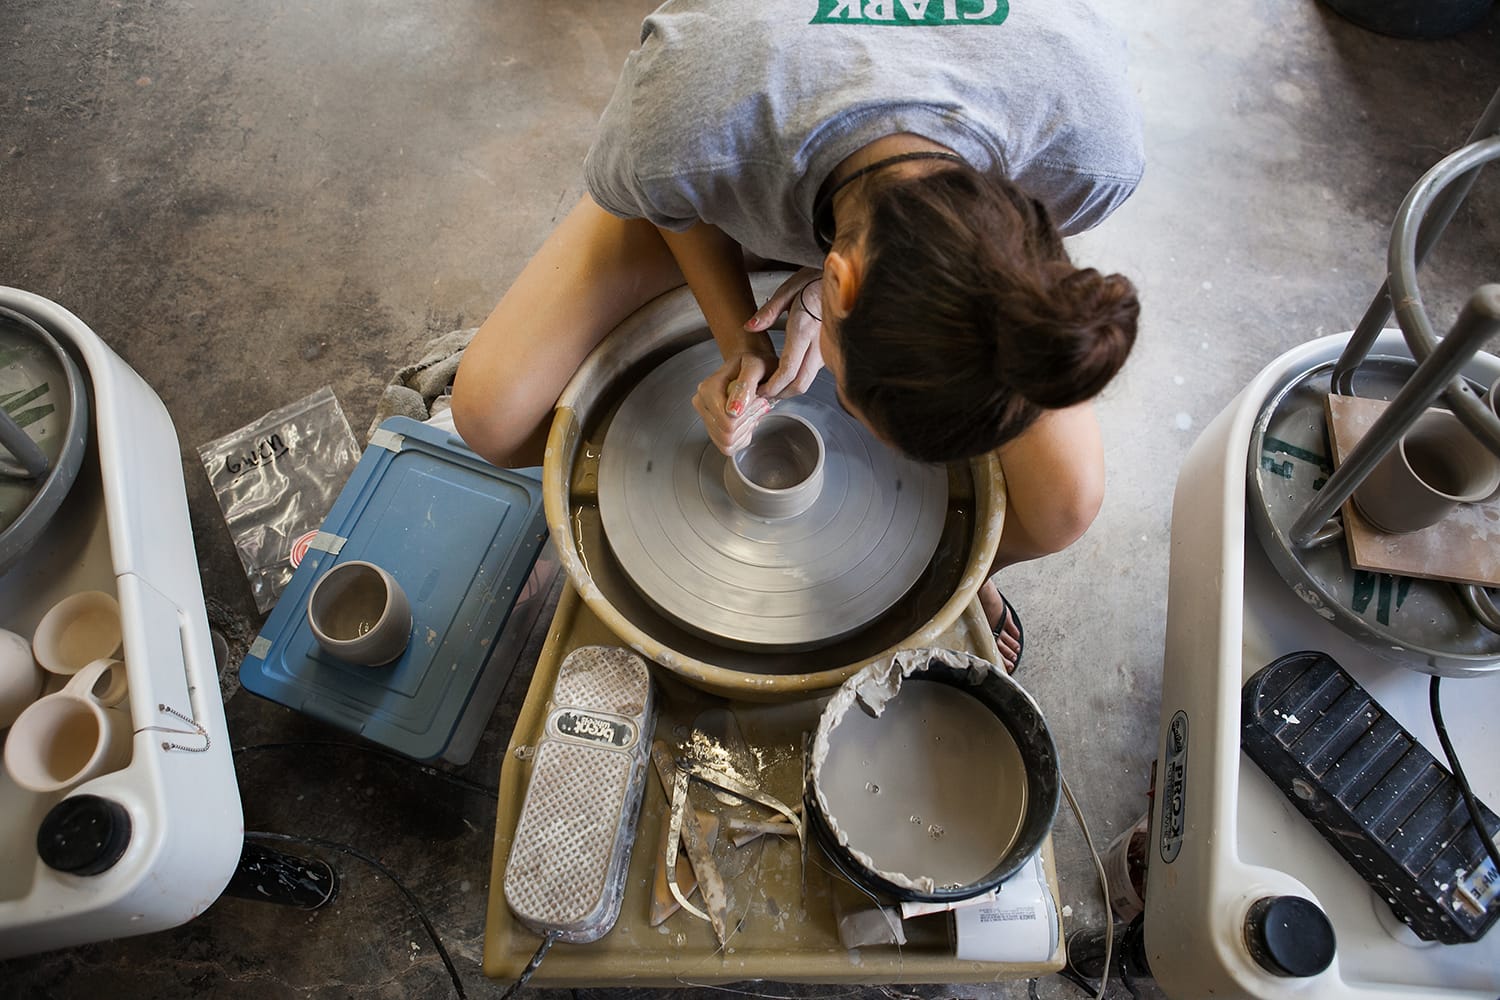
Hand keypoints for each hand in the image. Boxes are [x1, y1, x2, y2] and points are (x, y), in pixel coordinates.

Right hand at [692, 350, 774, 454]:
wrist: (749, 366)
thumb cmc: (752, 365)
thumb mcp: (755, 367)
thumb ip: (745, 385)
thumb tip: (733, 410)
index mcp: (707, 389)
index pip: (727, 422)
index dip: (748, 415)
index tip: (758, 398)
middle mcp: (702, 404)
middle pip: (727, 435)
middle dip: (748, 423)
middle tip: (759, 403)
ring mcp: (705, 418)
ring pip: (727, 443)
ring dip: (746, 429)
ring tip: (753, 409)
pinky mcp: (712, 429)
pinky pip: (728, 447)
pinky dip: (743, 436)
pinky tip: (747, 418)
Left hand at [744, 268, 824, 399]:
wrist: (843, 279)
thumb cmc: (816, 281)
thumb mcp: (788, 289)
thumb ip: (768, 311)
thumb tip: (750, 326)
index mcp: (804, 329)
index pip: (788, 369)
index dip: (773, 385)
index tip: (760, 390)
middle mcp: (818, 343)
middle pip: (799, 383)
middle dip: (780, 394)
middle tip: (763, 394)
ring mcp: (826, 350)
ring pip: (807, 381)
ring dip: (788, 389)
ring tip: (770, 386)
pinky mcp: (829, 352)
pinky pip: (812, 373)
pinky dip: (797, 380)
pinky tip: (785, 376)